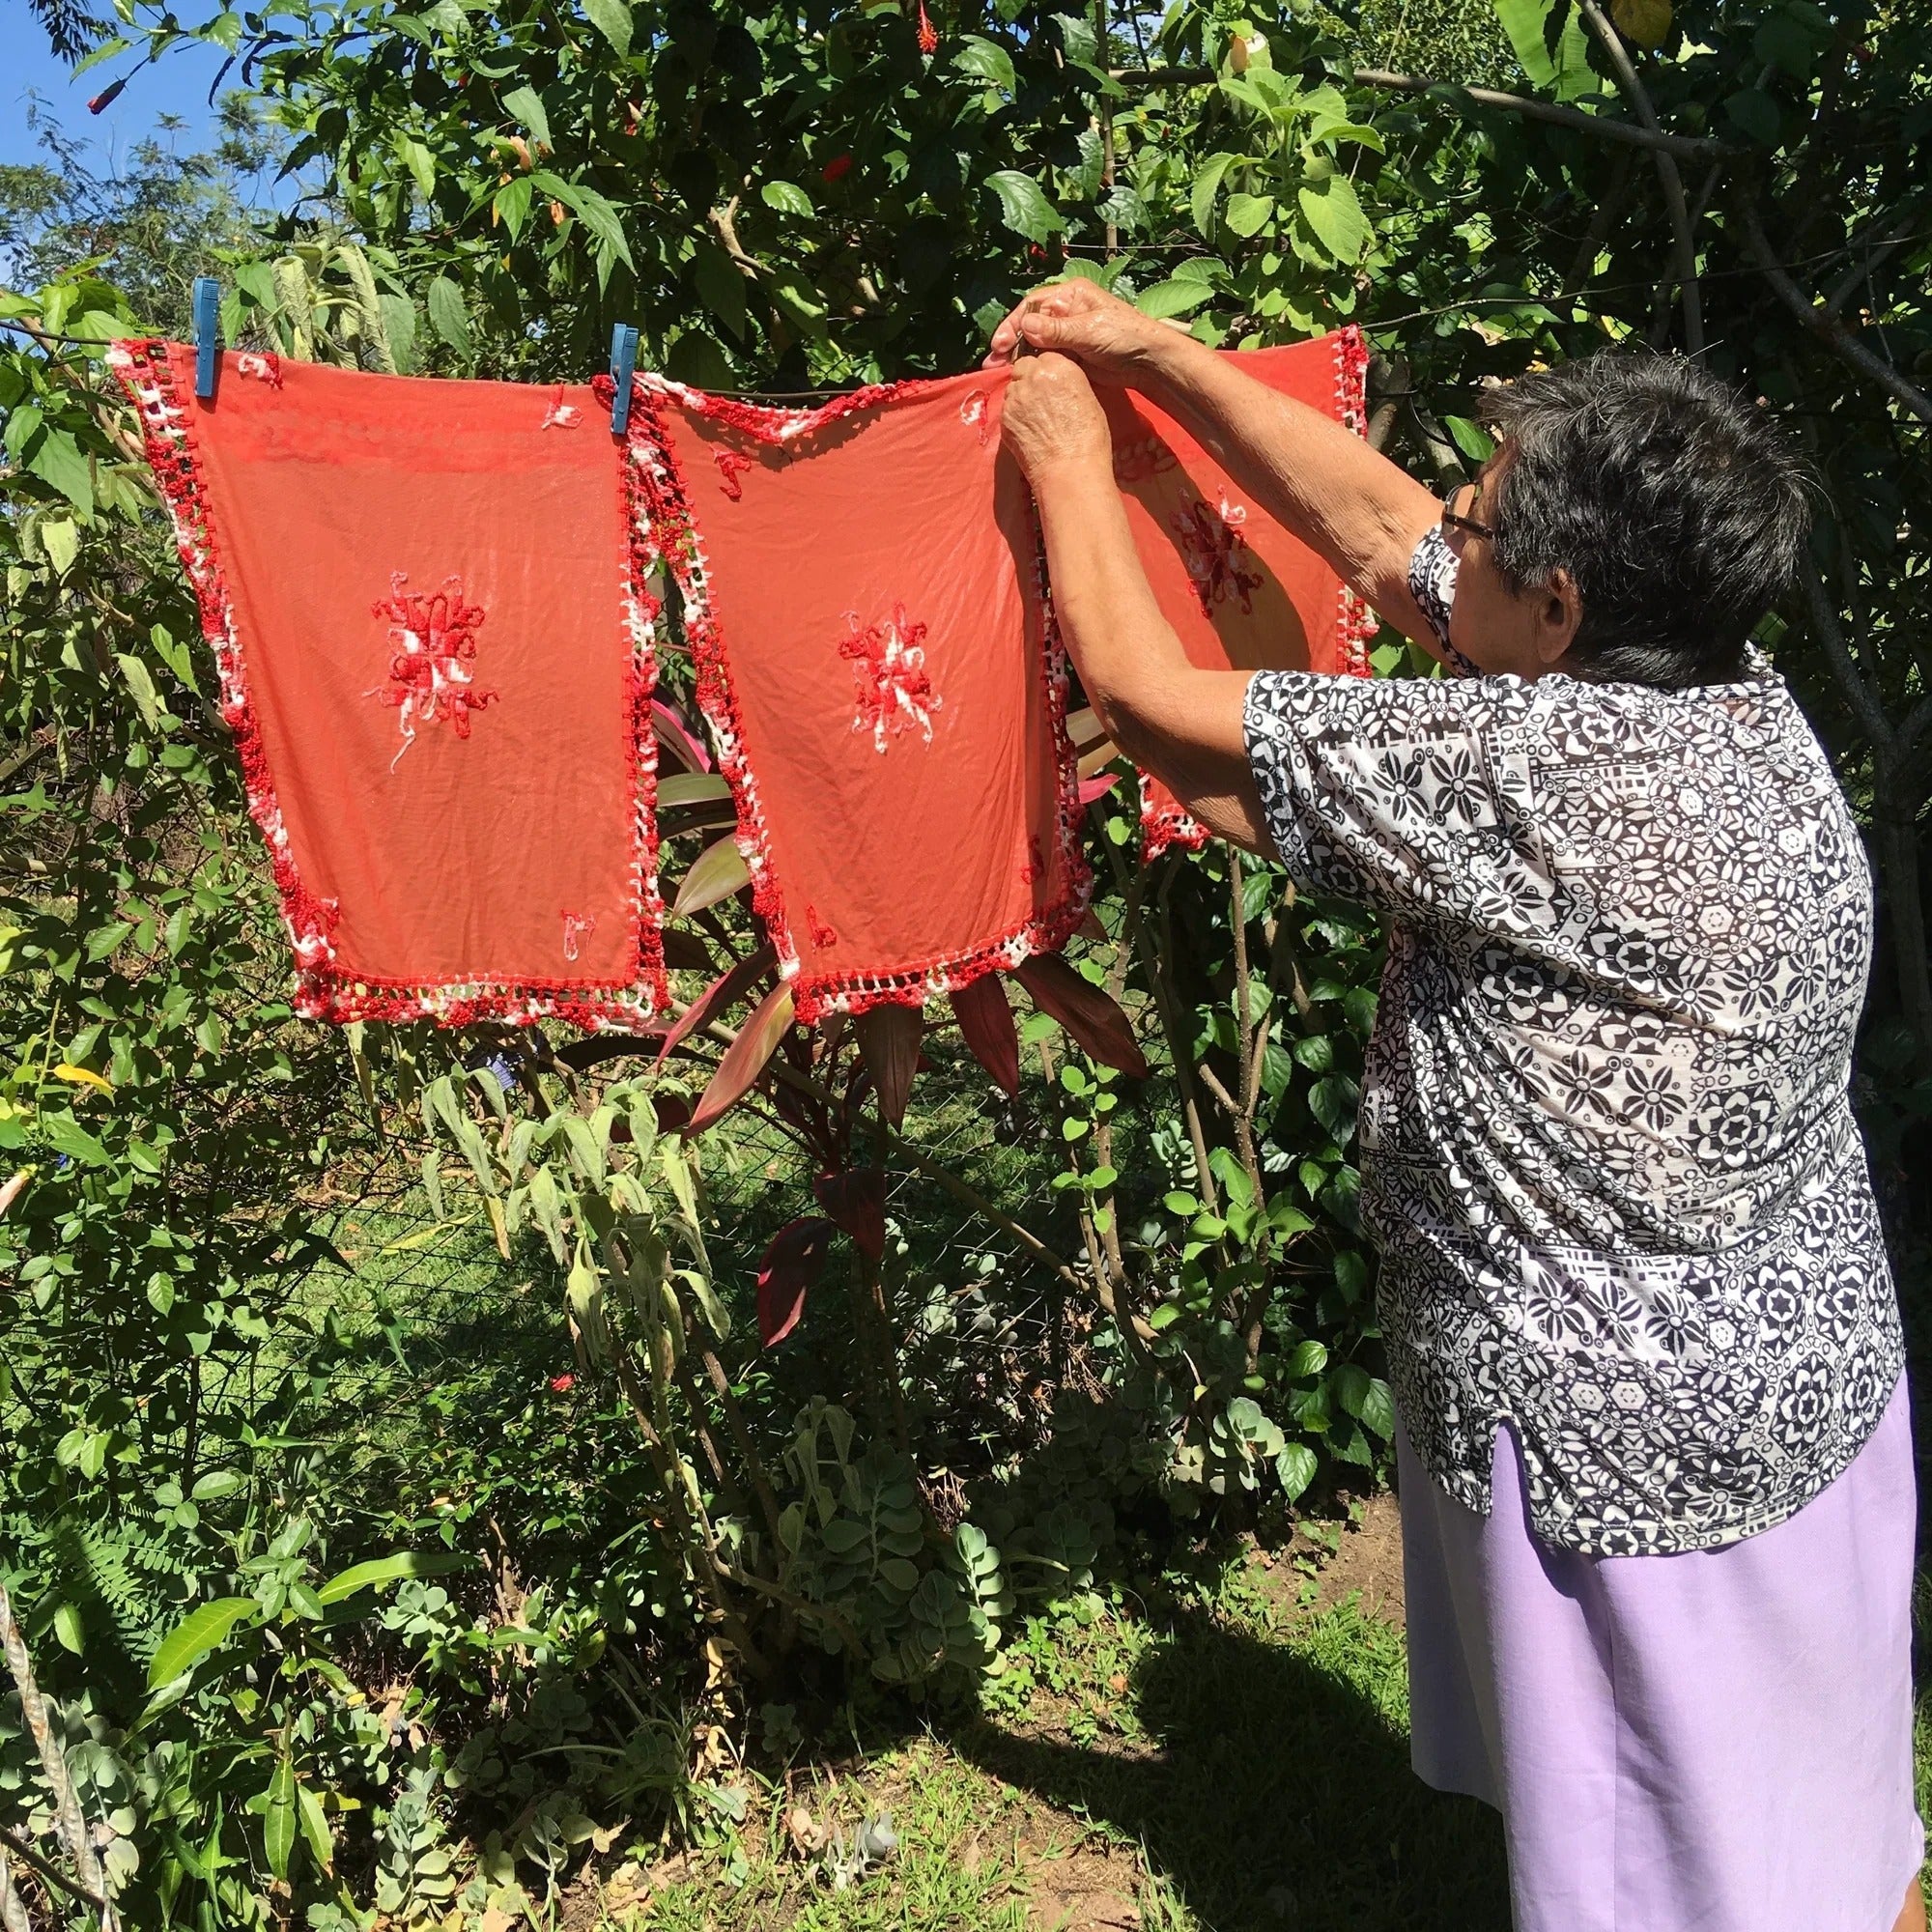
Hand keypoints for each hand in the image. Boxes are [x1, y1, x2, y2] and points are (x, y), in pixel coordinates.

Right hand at [981, 278, 1186, 383]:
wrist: (1148, 361)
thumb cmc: (1125, 335)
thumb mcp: (1089, 330)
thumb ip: (1057, 331)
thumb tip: (1025, 327)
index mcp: (1070, 295)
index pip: (1033, 306)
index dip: (1014, 325)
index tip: (1001, 345)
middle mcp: (1065, 311)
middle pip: (1029, 325)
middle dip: (1010, 343)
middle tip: (993, 364)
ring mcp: (1067, 334)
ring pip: (1034, 343)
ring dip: (1017, 357)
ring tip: (999, 373)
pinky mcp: (1070, 354)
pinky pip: (1045, 358)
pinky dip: (1031, 367)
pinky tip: (1018, 378)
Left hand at [1000, 353, 1111, 487]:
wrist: (1070, 470)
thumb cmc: (1089, 440)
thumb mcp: (1089, 400)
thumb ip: (1069, 383)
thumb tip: (1059, 384)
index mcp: (1060, 367)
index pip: (1045, 357)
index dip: (1047, 371)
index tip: (1052, 384)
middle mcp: (1034, 376)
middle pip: (1024, 367)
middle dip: (1030, 378)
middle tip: (1041, 399)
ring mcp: (1016, 397)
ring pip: (1013, 388)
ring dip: (1021, 397)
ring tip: (1035, 418)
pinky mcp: (1004, 418)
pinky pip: (1007, 409)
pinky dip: (1015, 416)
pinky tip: (1028, 430)